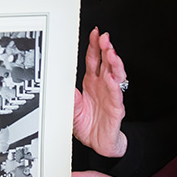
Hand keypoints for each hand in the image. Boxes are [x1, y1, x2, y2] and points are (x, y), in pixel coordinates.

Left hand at [73, 28, 127, 156]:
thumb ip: (68, 96)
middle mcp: (103, 86)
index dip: (94, 46)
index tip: (95, 33)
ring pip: (116, 75)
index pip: (94, 60)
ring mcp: (111, 96)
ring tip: (112, 53)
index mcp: (92, 83)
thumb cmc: (88, 124)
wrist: (98, 143)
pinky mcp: (116, 109)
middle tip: (105, 38)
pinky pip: (116, 95)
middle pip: (107, 63)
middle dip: (106, 49)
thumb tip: (60, 84)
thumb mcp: (71, 108)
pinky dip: (114, 86)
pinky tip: (112, 78)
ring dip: (114, 63)